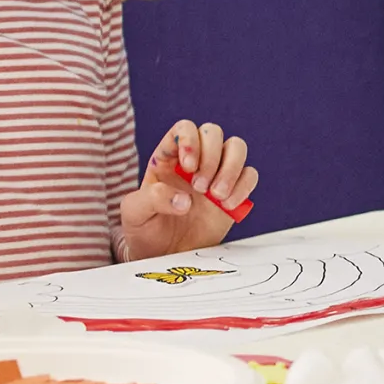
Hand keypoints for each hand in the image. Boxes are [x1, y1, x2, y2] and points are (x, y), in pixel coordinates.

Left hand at [121, 120, 253, 257]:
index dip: (191, 140)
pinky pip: (250, 175)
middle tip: (201, 187)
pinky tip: (227, 206)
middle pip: (213, 133)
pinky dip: (243, 187)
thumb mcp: (134, 213)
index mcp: (168, 157)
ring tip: (217, 197)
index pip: (185, 128)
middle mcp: (195, 160)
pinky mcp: (234, 191)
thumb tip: (185, 199)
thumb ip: (152, 199)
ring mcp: (217, 174)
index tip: (188, 167)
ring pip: (237, 148)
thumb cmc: (145, 229)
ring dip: (231, 169)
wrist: (164, 255)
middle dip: (212, 158)